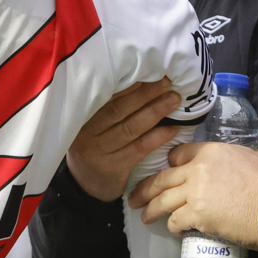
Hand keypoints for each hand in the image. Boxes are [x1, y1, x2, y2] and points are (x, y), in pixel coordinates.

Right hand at [67, 80, 182, 201]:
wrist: (85, 187)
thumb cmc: (94, 148)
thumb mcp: (91, 127)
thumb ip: (107, 109)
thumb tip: (140, 81)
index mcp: (82, 118)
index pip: (108, 97)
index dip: (130, 84)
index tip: (151, 70)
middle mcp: (89, 134)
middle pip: (120, 109)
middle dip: (146, 93)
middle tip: (168, 81)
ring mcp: (102, 152)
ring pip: (132, 127)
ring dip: (156, 111)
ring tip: (175, 99)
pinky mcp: (115, 167)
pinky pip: (140, 148)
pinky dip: (158, 137)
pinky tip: (174, 128)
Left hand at [129, 141, 257, 251]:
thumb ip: (250, 153)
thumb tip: (251, 156)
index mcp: (212, 151)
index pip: (179, 154)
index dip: (171, 164)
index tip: (167, 172)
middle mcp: (198, 170)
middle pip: (163, 178)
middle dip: (146, 188)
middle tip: (135, 197)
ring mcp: (195, 193)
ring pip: (163, 200)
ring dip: (150, 209)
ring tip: (144, 216)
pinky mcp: (197, 216)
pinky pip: (175, 220)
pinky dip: (172, 226)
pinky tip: (173, 230)